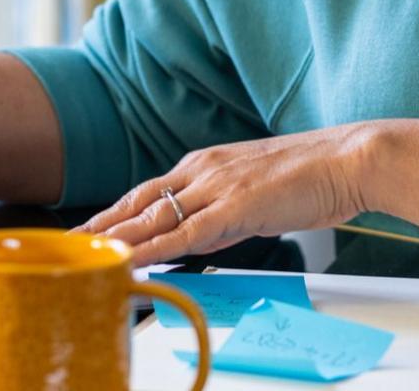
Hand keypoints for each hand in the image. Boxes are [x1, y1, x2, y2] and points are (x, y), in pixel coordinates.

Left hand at [74, 125, 379, 266]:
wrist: (348, 158)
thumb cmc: (312, 175)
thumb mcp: (255, 190)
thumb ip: (223, 209)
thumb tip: (202, 233)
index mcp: (207, 162)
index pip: (149, 191)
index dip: (116, 211)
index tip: (91, 227)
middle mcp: (203, 170)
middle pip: (139, 203)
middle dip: (103, 224)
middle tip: (69, 243)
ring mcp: (217, 187)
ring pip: (154, 218)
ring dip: (117, 239)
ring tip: (86, 255)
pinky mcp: (235, 208)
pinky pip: (185, 235)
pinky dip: (153, 249)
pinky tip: (132, 260)